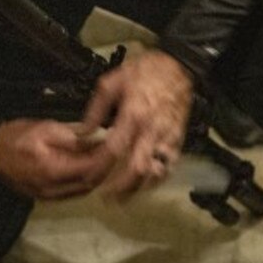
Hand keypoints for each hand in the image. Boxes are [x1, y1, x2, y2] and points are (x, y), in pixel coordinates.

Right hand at [0, 119, 113, 198]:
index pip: (91, 169)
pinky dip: (82, 182)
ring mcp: (48, 195)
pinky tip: (84, 169)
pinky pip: (71, 193)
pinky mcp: (44, 197)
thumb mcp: (46, 129)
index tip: (115, 145)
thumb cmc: (16, 136)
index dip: (106, 159)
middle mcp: (53, 188)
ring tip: (101, 160)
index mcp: (54, 170)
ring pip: (82, 191)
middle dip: (104, 169)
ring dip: (94, 177)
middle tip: (112, 152)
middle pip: (89, 184)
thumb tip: (98, 141)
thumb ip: (74, 138)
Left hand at [81, 50, 193, 198]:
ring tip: (124, 197)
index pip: (114, 150)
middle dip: (121, 188)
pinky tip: (145, 184)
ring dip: (139, 188)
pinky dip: (157, 179)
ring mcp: (167, 136)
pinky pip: (170, 165)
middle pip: (137, 168)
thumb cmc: (146, 71)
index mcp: (133, 114)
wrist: (179, 64)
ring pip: (156, 172)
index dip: (101, 167)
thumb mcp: (111, 83)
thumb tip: (83, 132)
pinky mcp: (178, 138)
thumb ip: (95, 110)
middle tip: (107, 198)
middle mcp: (151, 129)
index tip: (90, 178)